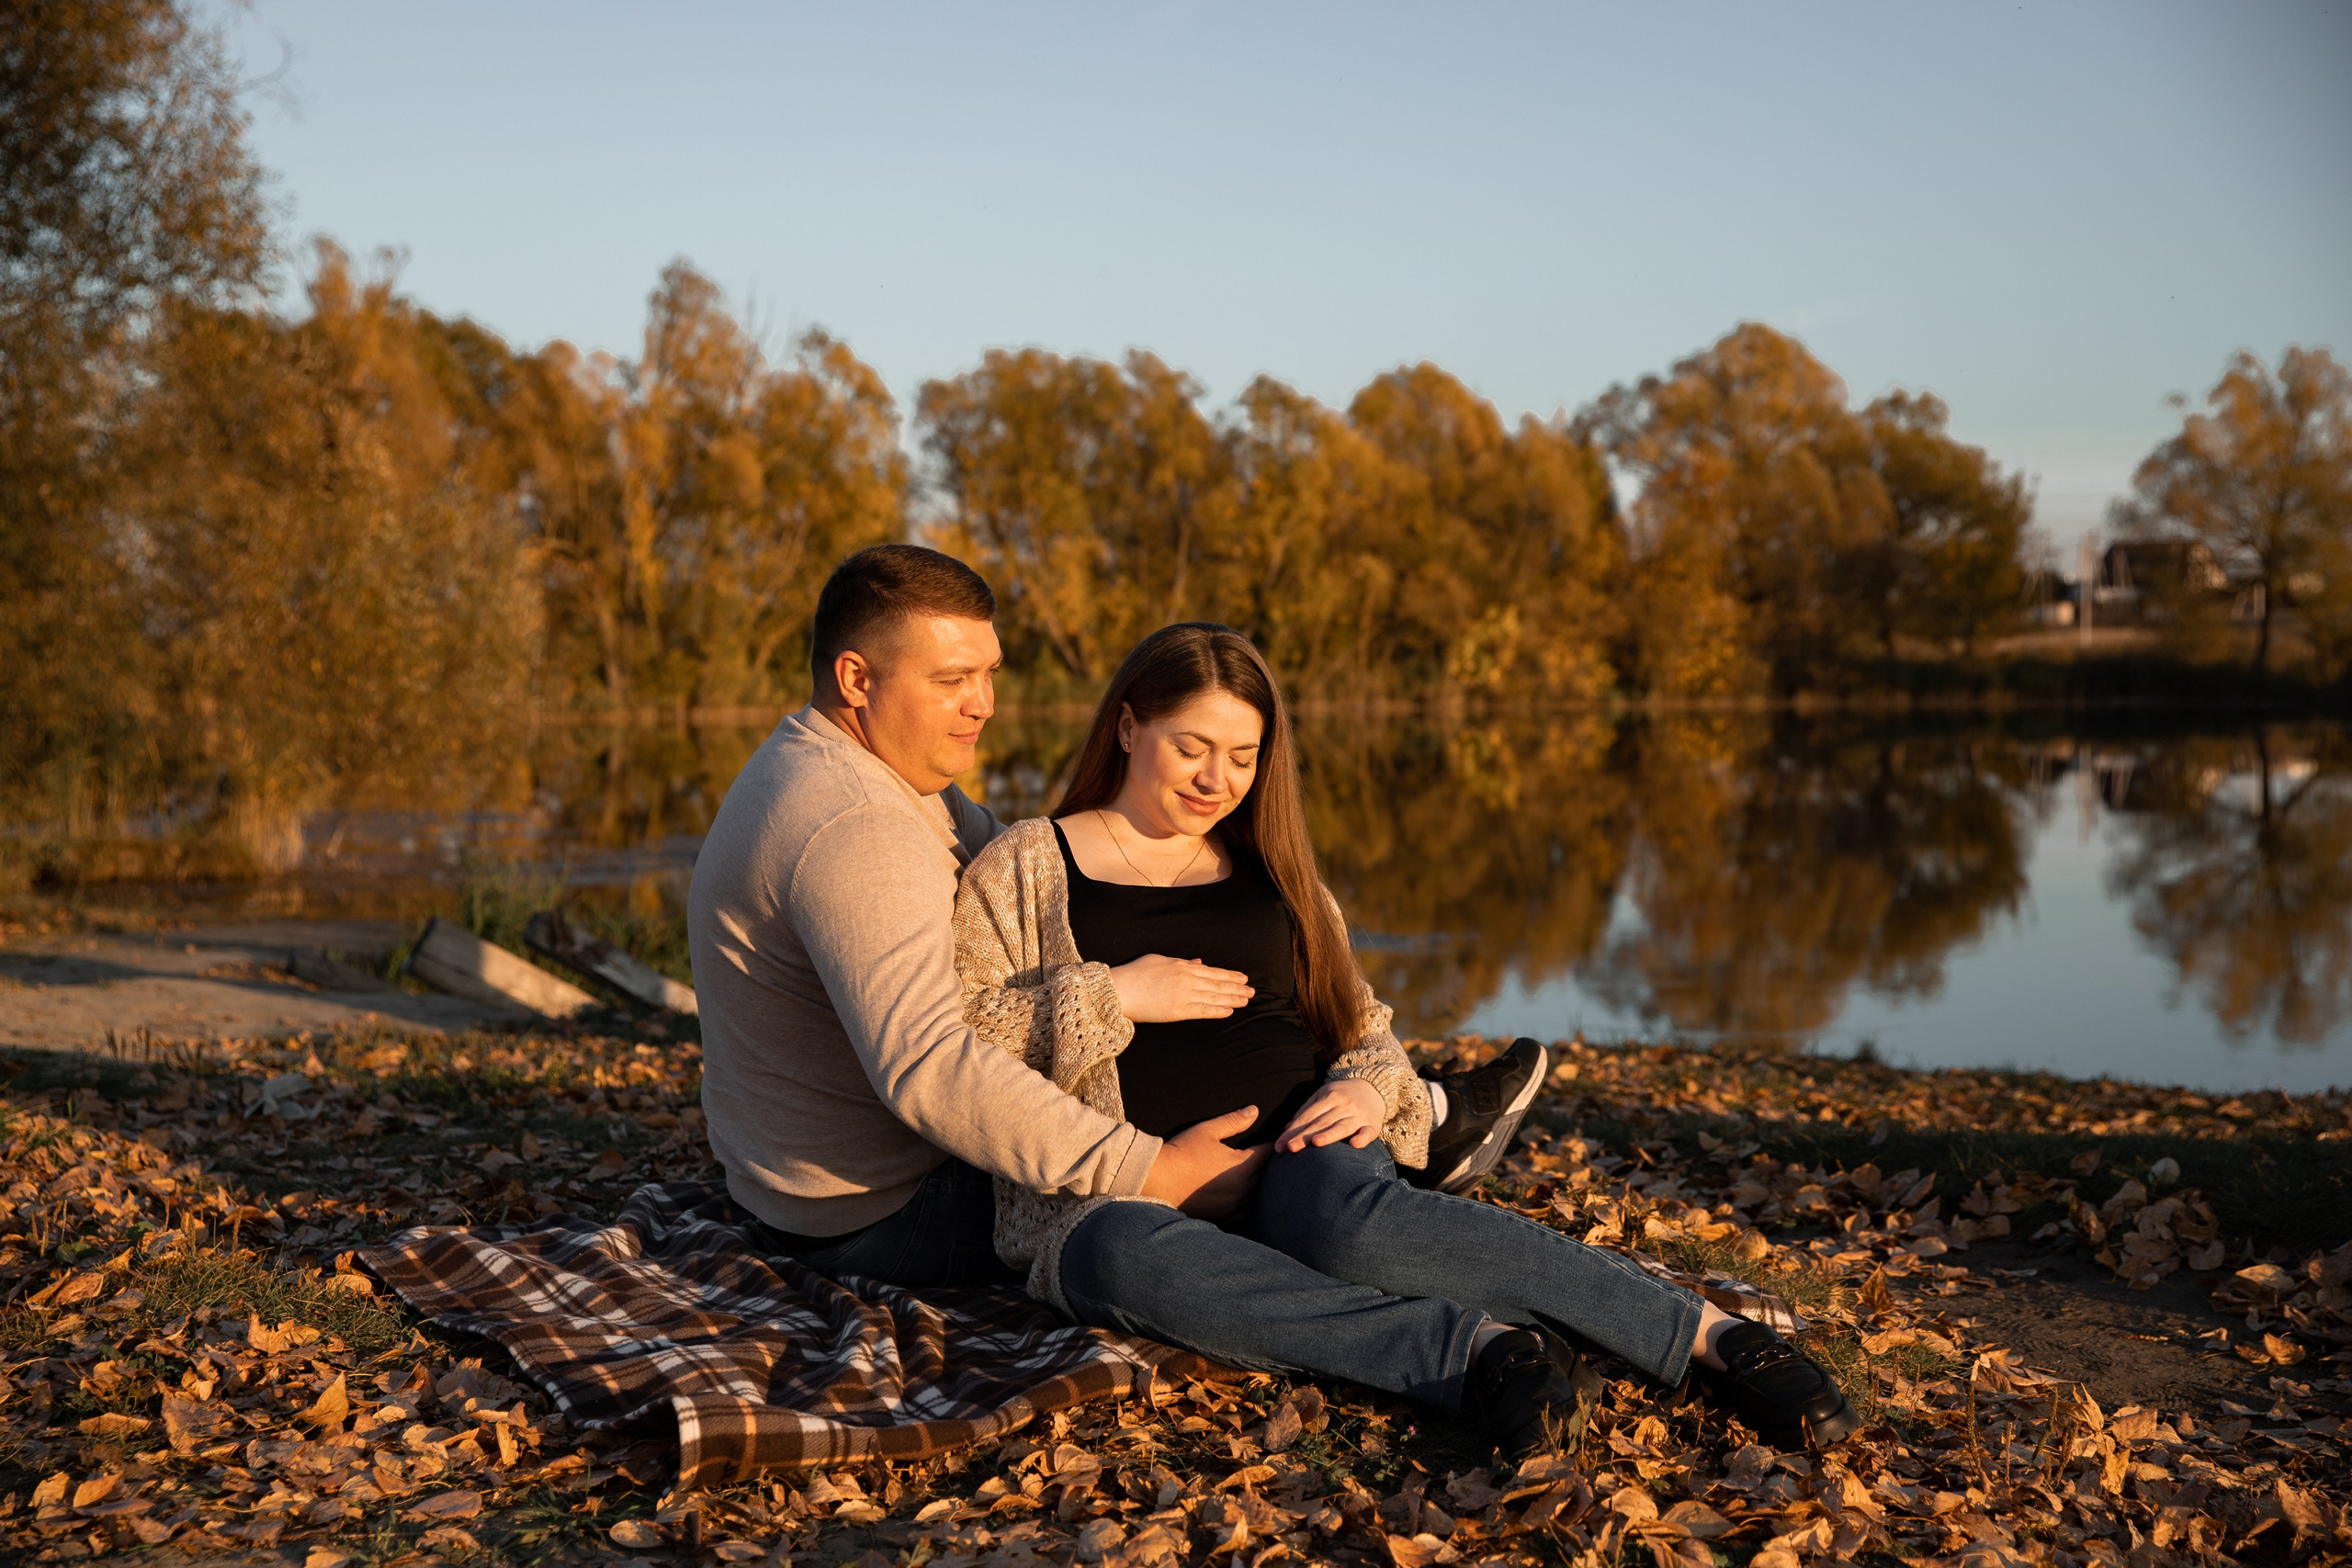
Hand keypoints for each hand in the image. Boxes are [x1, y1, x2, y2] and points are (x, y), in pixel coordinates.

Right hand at [1110, 954, 1252, 1022]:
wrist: (1118, 989)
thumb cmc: (1134, 974)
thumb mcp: (1159, 960)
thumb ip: (1180, 961)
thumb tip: (1198, 962)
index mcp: (1181, 966)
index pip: (1211, 971)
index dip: (1229, 975)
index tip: (1242, 977)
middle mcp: (1186, 979)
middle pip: (1217, 983)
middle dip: (1236, 987)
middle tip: (1251, 990)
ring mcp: (1183, 995)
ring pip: (1214, 996)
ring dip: (1232, 998)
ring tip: (1246, 999)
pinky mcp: (1178, 1011)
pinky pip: (1202, 1010)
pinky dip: (1217, 1010)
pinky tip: (1230, 1010)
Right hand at [1140, 1106, 1271, 1218]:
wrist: (1158, 1181)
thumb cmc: (1182, 1153)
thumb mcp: (1207, 1130)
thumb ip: (1233, 1121)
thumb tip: (1254, 1111)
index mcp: (1241, 1166)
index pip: (1267, 1153)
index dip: (1270, 1144)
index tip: (1272, 1139)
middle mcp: (1242, 1189)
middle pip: (1266, 1176)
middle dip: (1266, 1165)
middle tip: (1265, 1156)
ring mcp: (1234, 1206)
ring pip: (1258, 1196)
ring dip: (1258, 1185)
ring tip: (1253, 1176)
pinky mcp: (1224, 1217)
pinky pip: (1245, 1211)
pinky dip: (1246, 1202)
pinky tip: (1239, 1194)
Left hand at [1275, 1078, 1385, 1152]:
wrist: (1373, 1088)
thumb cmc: (1342, 1096)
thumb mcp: (1323, 1096)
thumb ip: (1306, 1111)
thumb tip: (1288, 1129)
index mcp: (1329, 1097)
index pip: (1308, 1116)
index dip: (1293, 1130)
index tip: (1280, 1145)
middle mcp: (1343, 1105)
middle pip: (1321, 1122)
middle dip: (1304, 1136)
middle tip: (1290, 1148)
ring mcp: (1358, 1115)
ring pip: (1342, 1126)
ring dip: (1329, 1135)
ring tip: (1316, 1143)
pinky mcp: (1372, 1125)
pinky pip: (1367, 1133)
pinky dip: (1362, 1138)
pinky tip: (1354, 1145)